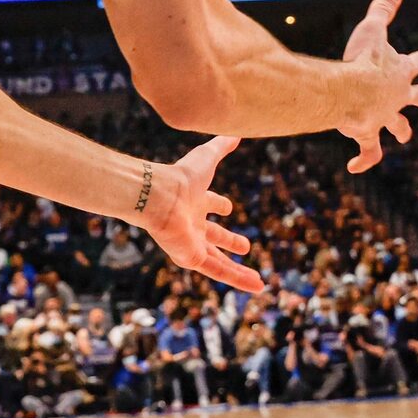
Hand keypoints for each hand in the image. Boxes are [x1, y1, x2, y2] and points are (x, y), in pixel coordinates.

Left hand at [133, 137, 261, 295]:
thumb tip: (236, 132)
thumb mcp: (207, 157)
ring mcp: (192, 243)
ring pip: (219, 261)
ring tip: (258, 281)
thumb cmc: (181, 177)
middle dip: (229, 241)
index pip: (209, 204)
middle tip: (245, 247)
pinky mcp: (192, 258)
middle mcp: (193, 224)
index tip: (228, 208)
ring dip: (238, 271)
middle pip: (214, 236)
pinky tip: (255, 286)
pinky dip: (237, 280)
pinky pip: (218, 272)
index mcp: (195, 201)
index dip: (219, 205)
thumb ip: (221, 145)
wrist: (159, 196)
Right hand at [337, 0, 417, 173]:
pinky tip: (356, 167)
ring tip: (403, 137)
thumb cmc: (362, 60)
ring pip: (397, 126)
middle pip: (417, 97)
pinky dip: (364, 159)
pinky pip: (368, 151)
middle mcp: (397, 97)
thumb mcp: (373, 29)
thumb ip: (384, 8)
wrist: (351, 92)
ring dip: (400, 130)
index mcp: (400, 72)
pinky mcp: (368, 133)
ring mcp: (384, 117)